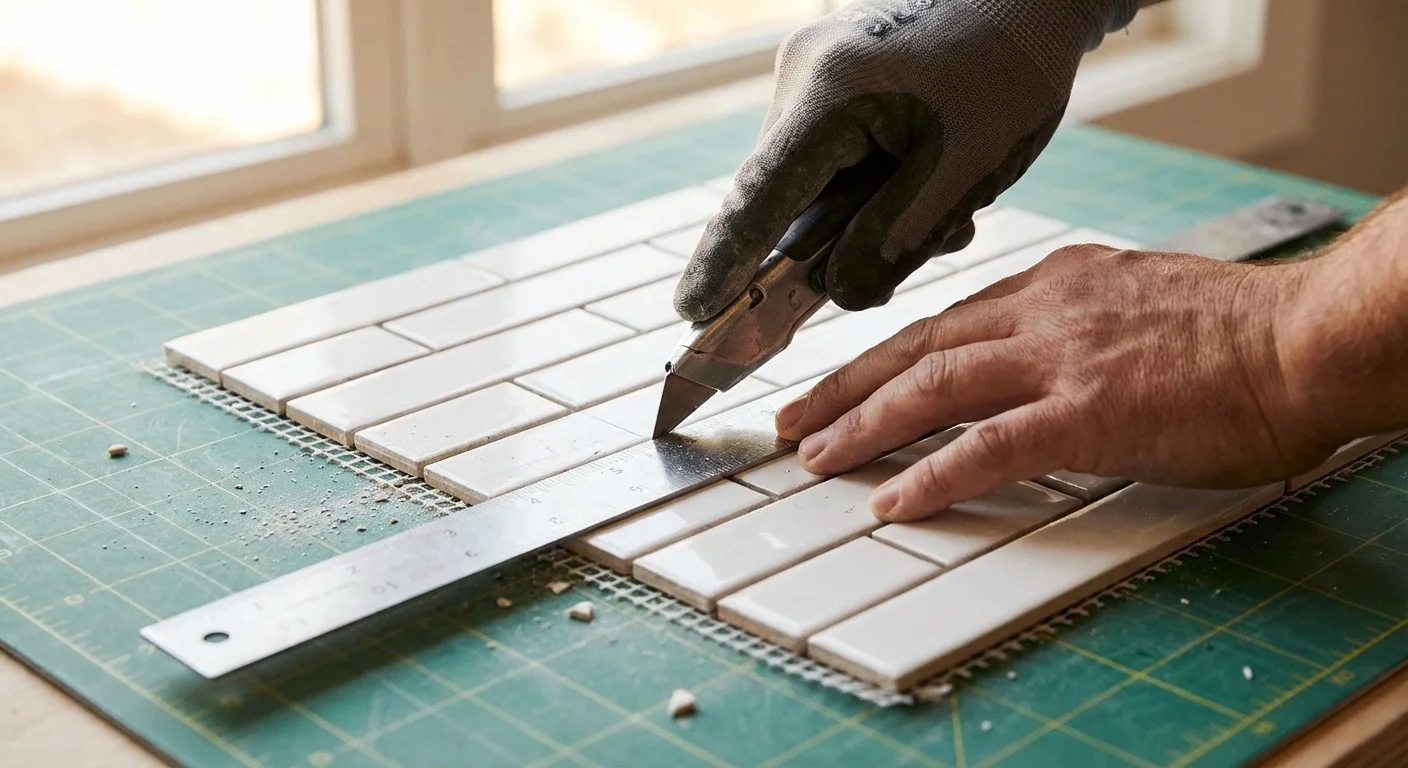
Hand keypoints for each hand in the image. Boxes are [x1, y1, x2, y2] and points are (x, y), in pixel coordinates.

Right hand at [674, 0, 1139, 320]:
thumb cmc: (1009, 72)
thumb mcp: (967, 170)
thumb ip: (899, 239)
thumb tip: (839, 293)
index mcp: (832, 94)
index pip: (760, 196)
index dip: (725, 262)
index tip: (693, 313)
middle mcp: (804, 79)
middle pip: (787, 199)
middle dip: (833, 246)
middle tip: (907, 253)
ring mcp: (813, 77)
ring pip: (814, 187)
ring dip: (869, 218)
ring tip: (951, 205)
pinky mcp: (831, 84)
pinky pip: (833, 162)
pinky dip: (875, 191)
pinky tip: (934, 183)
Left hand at [773, 244, 1342, 521]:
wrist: (1308, 341)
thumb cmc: (1246, 336)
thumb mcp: (1147, 306)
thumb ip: (1087, 327)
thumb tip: (1059, 359)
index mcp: (1062, 285)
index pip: (951, 319)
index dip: (890, 354)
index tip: (853, 377)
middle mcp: (1047, 310)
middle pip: (918, 345)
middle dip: (847, 384)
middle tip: (797, 417)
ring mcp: (1062, 359)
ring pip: (932, 386)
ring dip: (864, 423)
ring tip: (817, 457)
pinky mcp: (1087, 412)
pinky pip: (985, 447)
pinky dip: (930, 474)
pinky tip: (893, 501)